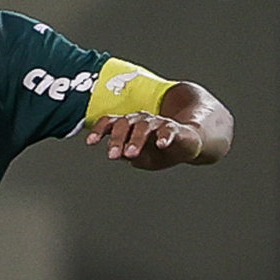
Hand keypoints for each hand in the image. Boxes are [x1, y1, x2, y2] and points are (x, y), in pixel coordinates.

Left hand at [85, 112, 203, 170]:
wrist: (188, 144)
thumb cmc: (158, 151)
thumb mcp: (139, 157)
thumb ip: (126, 154)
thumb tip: (117, 153)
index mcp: (129, 126)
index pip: (111, 123)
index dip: (100, 130)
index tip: (90, 142)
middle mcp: (142, 121)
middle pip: (125, 124)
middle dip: (117, 139)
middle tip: (113, 155)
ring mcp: (159, 124)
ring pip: (145, 126)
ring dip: (136, 139)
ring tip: (131, 154)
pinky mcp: (176, 130)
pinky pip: (170, 130)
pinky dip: (165, 136)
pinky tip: (162, 144)